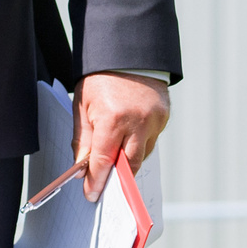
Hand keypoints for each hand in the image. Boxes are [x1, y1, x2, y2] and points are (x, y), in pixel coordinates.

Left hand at [75, 71, 167, 201]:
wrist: (126, 53)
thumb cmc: (100, 78)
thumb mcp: (83, 106)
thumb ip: (83, 140)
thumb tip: (82, 167)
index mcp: (113, 119)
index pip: (104, 160)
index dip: (97, 180)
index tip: (92, 194)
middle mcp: (137, 122)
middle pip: (129, 165)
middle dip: (116, 177)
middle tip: (105, 185)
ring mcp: (154, 120)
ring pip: (142, 154)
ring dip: (128, 160)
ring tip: (115, 160)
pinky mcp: (164, 117)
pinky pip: (151, 140)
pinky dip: (139, 144)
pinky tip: (128, 139)